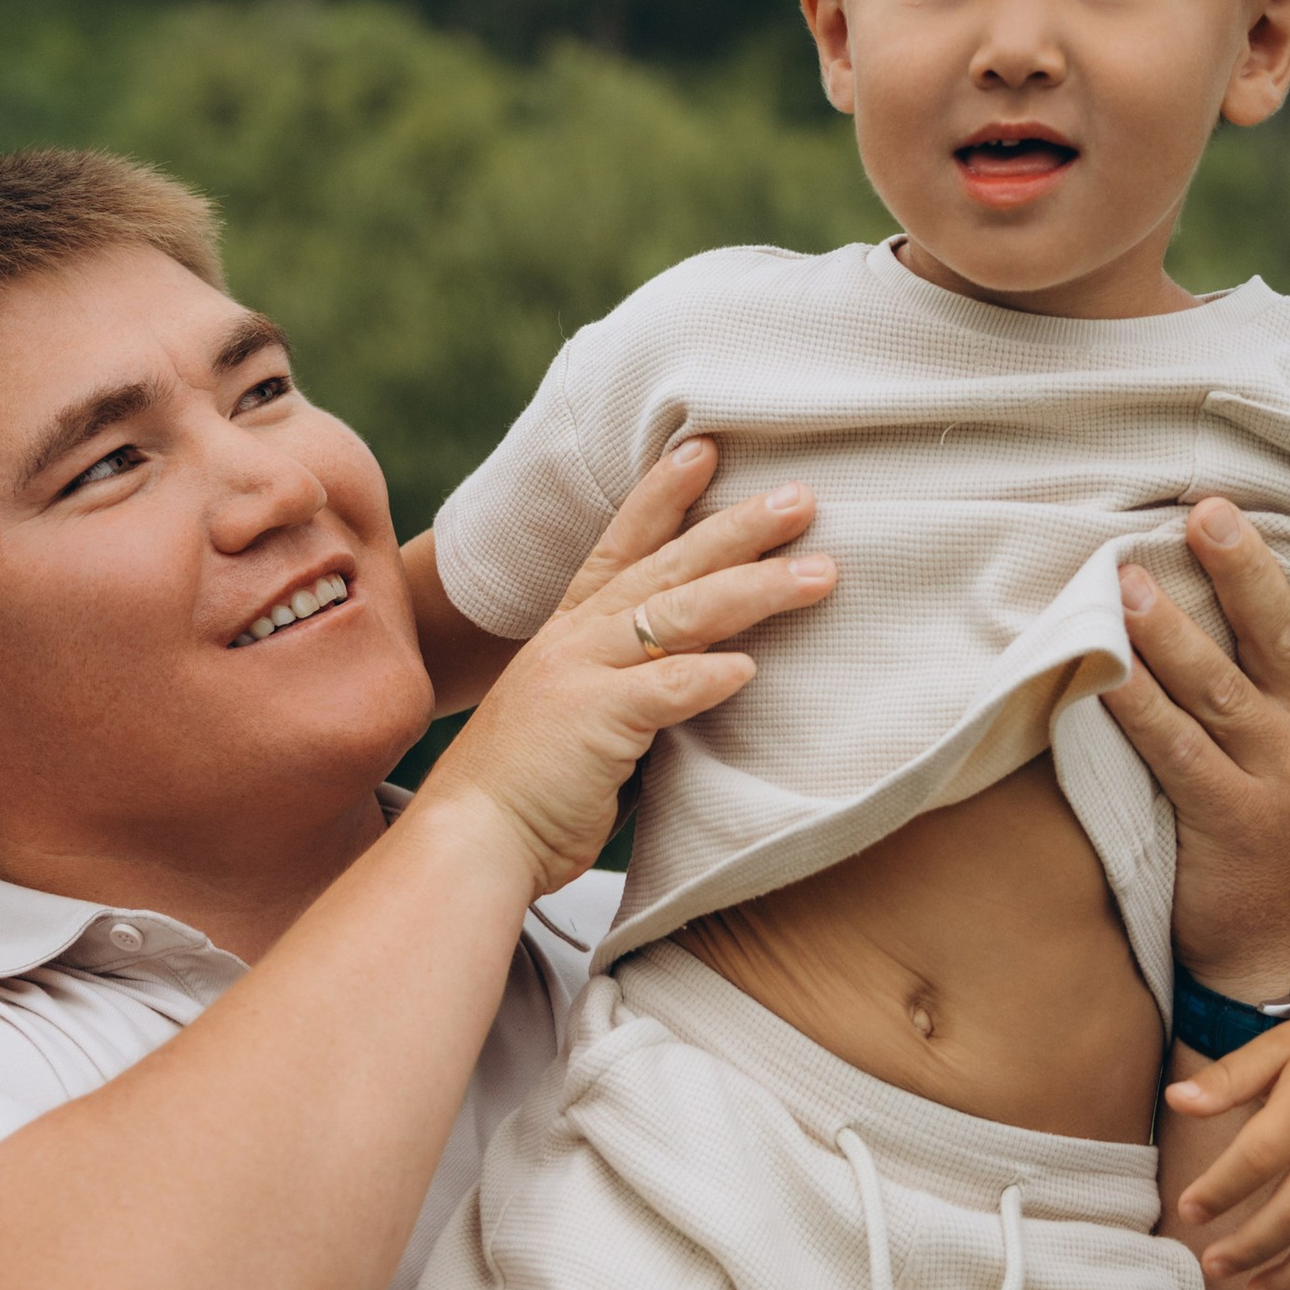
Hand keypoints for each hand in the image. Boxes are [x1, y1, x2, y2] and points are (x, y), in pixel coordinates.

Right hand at [417, 439, 832, 900]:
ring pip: (679, 615)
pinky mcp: (593, 722)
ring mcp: (581, 674)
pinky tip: (751, 667)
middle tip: (800, 498)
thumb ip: (634, 688)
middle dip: (737, 527)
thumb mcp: (581, 716)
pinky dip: (707, 677)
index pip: (622, 545)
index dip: (662, 495)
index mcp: (569, 632)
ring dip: (754, 589)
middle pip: (668, 566)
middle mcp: (574, 639)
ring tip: (819, 573)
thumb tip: (704, 675)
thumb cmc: (531, 791)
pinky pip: (663, 691)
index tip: (705, 450)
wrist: (469, 838)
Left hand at [1102, 484, 1289, 1003]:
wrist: (1286, 953)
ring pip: (1218, 686)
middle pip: (1280, 633)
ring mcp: (1280, 777)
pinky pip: (1174, 750)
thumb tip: (1253, 593)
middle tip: (1207, 509)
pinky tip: (1100, 673)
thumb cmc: (1286, 838)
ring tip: (1128, 580)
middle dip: (1244, 567)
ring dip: (1169, 631)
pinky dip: (1135, 708)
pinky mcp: (1230, 819)